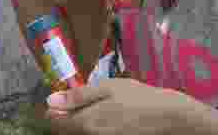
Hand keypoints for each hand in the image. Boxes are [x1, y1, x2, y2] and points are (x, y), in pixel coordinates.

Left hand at [44, 78, 217, 134]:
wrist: (166, 116)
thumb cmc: (137, 97)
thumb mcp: (107, 88)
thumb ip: (78, 96)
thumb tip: (51, 100)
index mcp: (85, 122)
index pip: (55, 121)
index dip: (54, 108)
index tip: (61, 97)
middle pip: (66, 129)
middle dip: (67, 115)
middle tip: (76, 100)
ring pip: (80, 132)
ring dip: (80, 120)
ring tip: (93, 106)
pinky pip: (94, 134)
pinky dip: (93, 125)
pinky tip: (105, 115)